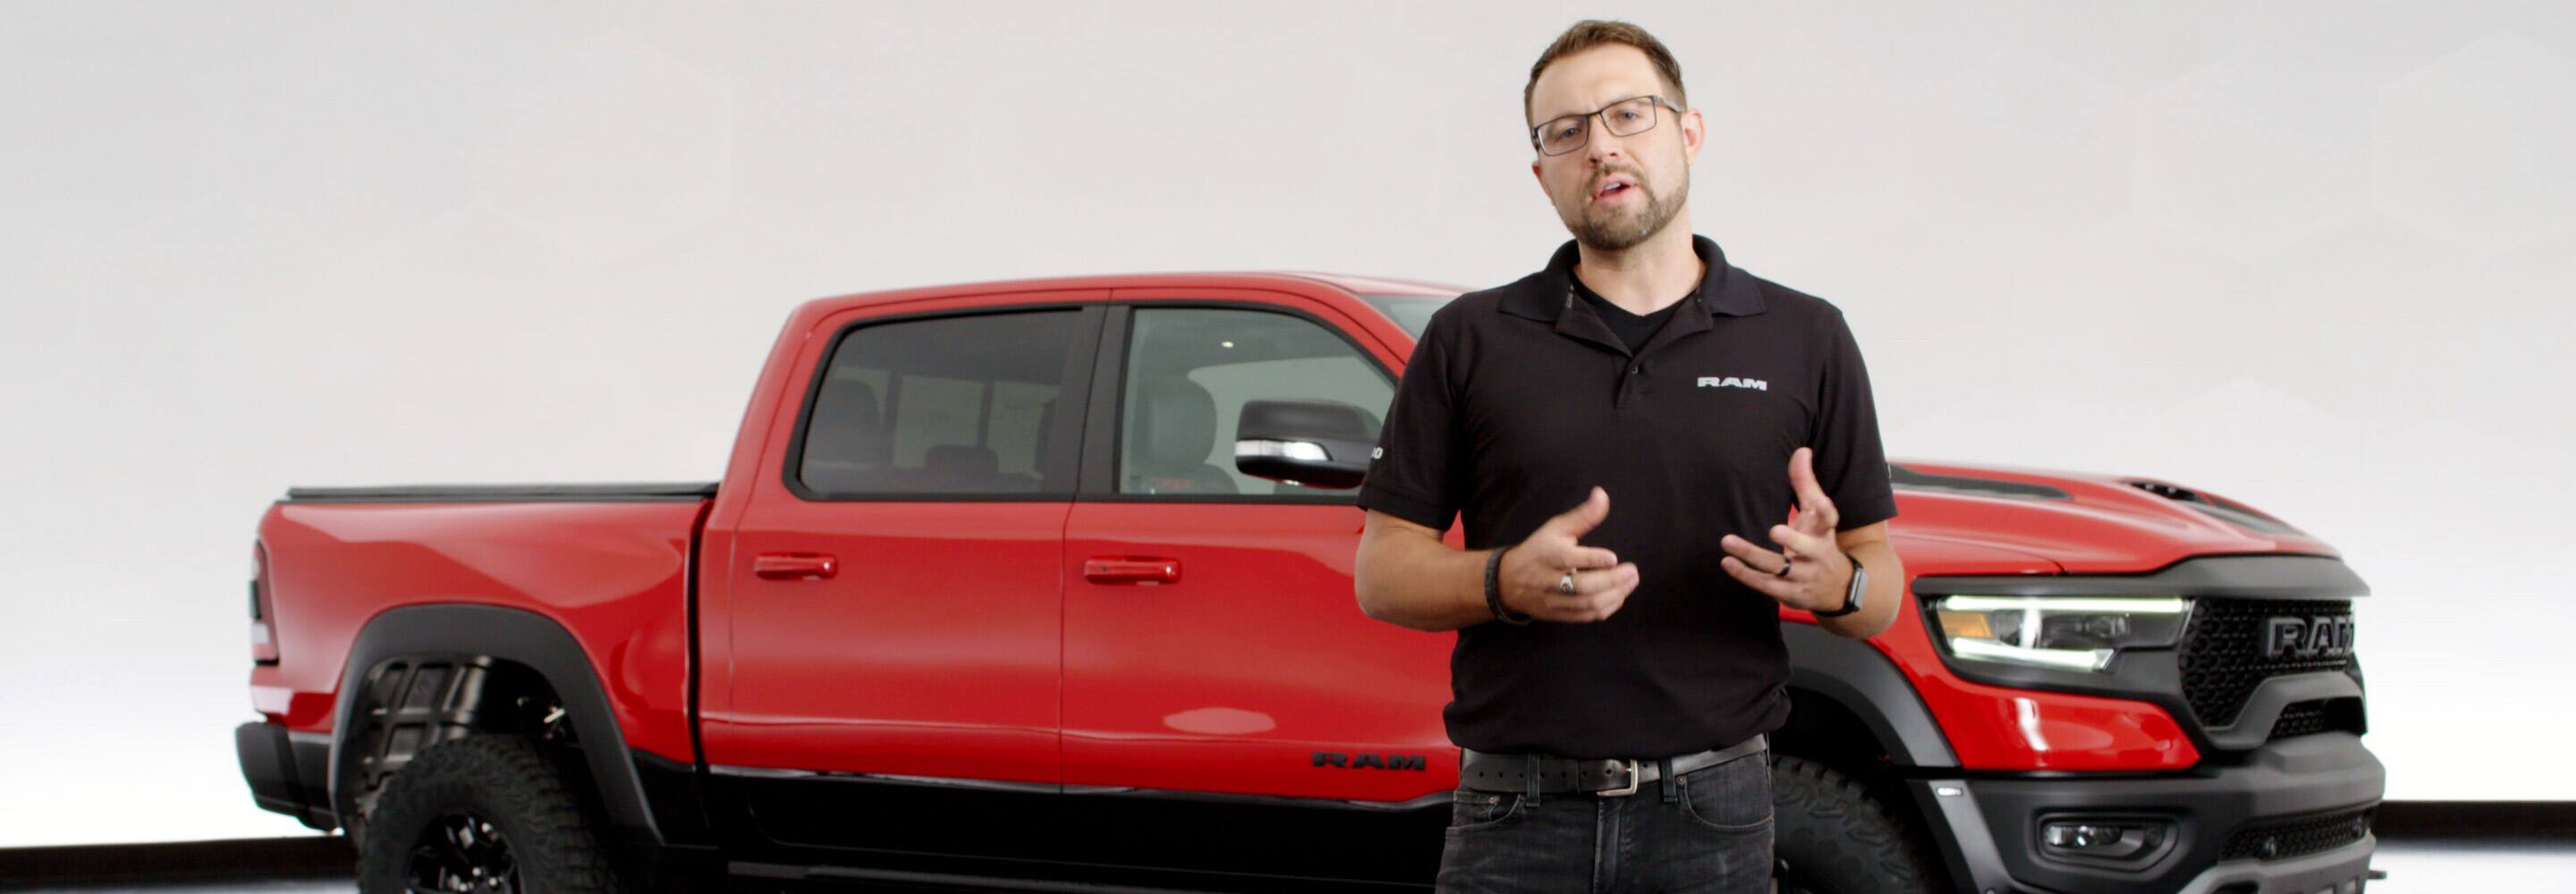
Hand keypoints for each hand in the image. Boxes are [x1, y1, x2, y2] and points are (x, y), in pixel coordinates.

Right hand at [1499, 486, 1639, 622]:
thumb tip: (1602, 494)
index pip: (1569, 559)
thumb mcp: (1556, 528)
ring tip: (1630, 582)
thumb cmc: (1538, 550)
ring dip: (1613, 595)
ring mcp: (1554, 601)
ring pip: (1586, 604)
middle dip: (1611, 581)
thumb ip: (1582, 515)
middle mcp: (1549, 580)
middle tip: (1632, 572)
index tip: (1613, 558)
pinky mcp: (1559, 615)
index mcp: (1549, 555)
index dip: (1592, 560)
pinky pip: (1586, 616)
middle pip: (1581, 586)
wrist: (1508, 582)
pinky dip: (1606, 608)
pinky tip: (1619, 597)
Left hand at [1718, 447, 1850, 611]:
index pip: (1829, 518)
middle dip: (1792, 541)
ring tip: (1727, 541)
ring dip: (1752, 556)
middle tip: (1774, 530)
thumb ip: (1806, 484)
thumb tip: (1802, 450)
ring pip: (1778, 568)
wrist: (1838, 588)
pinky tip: (1728, 562)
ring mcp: (1804, 576)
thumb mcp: (1817, 515)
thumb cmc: (1819, 541)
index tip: (1815, 500)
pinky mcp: (1790, 593)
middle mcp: (1817, 554)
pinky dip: (1745, 574)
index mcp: (1825, 531)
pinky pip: (1766, 585)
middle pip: (1806, 548)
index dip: (1824, 509)